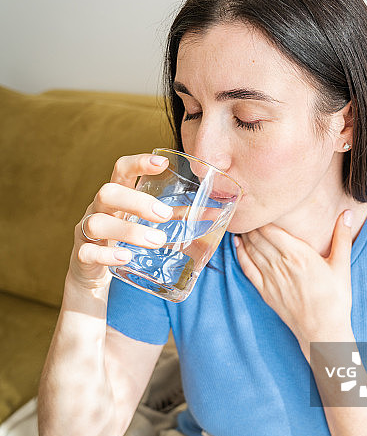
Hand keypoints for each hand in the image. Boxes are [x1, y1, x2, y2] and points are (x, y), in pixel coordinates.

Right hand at [68, 153, 173, 290]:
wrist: (93, 273)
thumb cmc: (125, 239)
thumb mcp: (147, 224)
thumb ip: (177, 217)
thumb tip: (215, 212)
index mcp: (117, 196)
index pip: (121, 169)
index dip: (139, 162)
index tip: (161, 162)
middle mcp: (98, 209)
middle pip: (107, 192)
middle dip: (136, 201)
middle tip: (164, 215)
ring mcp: (86, 232)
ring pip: (97, 223)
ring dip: (128, 231)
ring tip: (156, 241)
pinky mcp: (82, 256)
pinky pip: (87, 252)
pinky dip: (107, 254)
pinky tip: (125, 258)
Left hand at [234, 210, 355, 358]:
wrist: (322, 331)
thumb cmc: (335, 299)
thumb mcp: (341, 265)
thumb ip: (341, 236)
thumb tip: (346, 212)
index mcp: (298, 254)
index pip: (271, 228)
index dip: (263, 215)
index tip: (262, 205)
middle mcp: (280, 264)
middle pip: (258, 237)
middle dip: (252, 222)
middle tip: (250, 210)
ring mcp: (270, 278)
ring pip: (250, 250)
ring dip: (245, 235)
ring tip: (243, 222)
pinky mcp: (264, 291)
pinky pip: (247, 268)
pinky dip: (240, 254)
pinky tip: (237, 244)